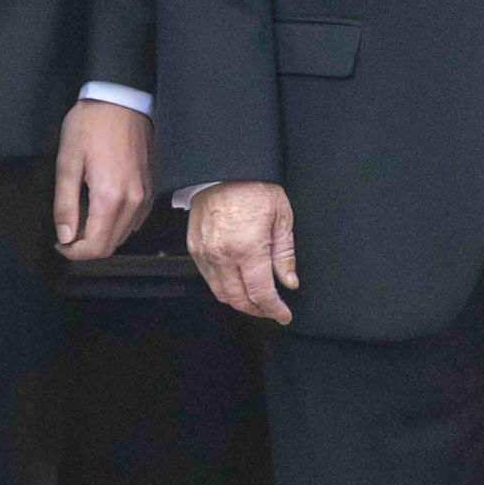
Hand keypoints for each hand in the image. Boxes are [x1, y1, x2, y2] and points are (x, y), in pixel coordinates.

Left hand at [54, 100, 152, 259]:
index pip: (95, 246)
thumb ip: (65, 204)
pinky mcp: (150, 187)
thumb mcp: (67, 163)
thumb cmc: (90, 125)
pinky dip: (118, 224)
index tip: (60, 242)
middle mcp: (133, 201)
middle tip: (67, 234)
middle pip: (111, 246)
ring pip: (124, 235)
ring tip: (82, 221)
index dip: (73, 252)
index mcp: (110, 197)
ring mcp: (145, 195)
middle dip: (86, 247)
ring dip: (102, 236)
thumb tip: (65, 236)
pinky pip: (136, 220)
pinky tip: (102, 211)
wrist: (120, 98)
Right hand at [188, 180, 296, 324]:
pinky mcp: (194, 248)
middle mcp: (223, 255)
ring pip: (221, 293)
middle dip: (258, 310)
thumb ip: (284, 255)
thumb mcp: (281, 218)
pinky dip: (223, 287)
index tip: (284, 316)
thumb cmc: (256, 188)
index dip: (274, 310)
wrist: (225, 169)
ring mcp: (205, 253)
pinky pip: (208, 278)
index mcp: (248, 249)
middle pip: (239, 299)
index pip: (261, 293)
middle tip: (272, 310)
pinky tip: (237, 283)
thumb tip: (288, 282)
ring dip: (239, 302)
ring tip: (256, 300)